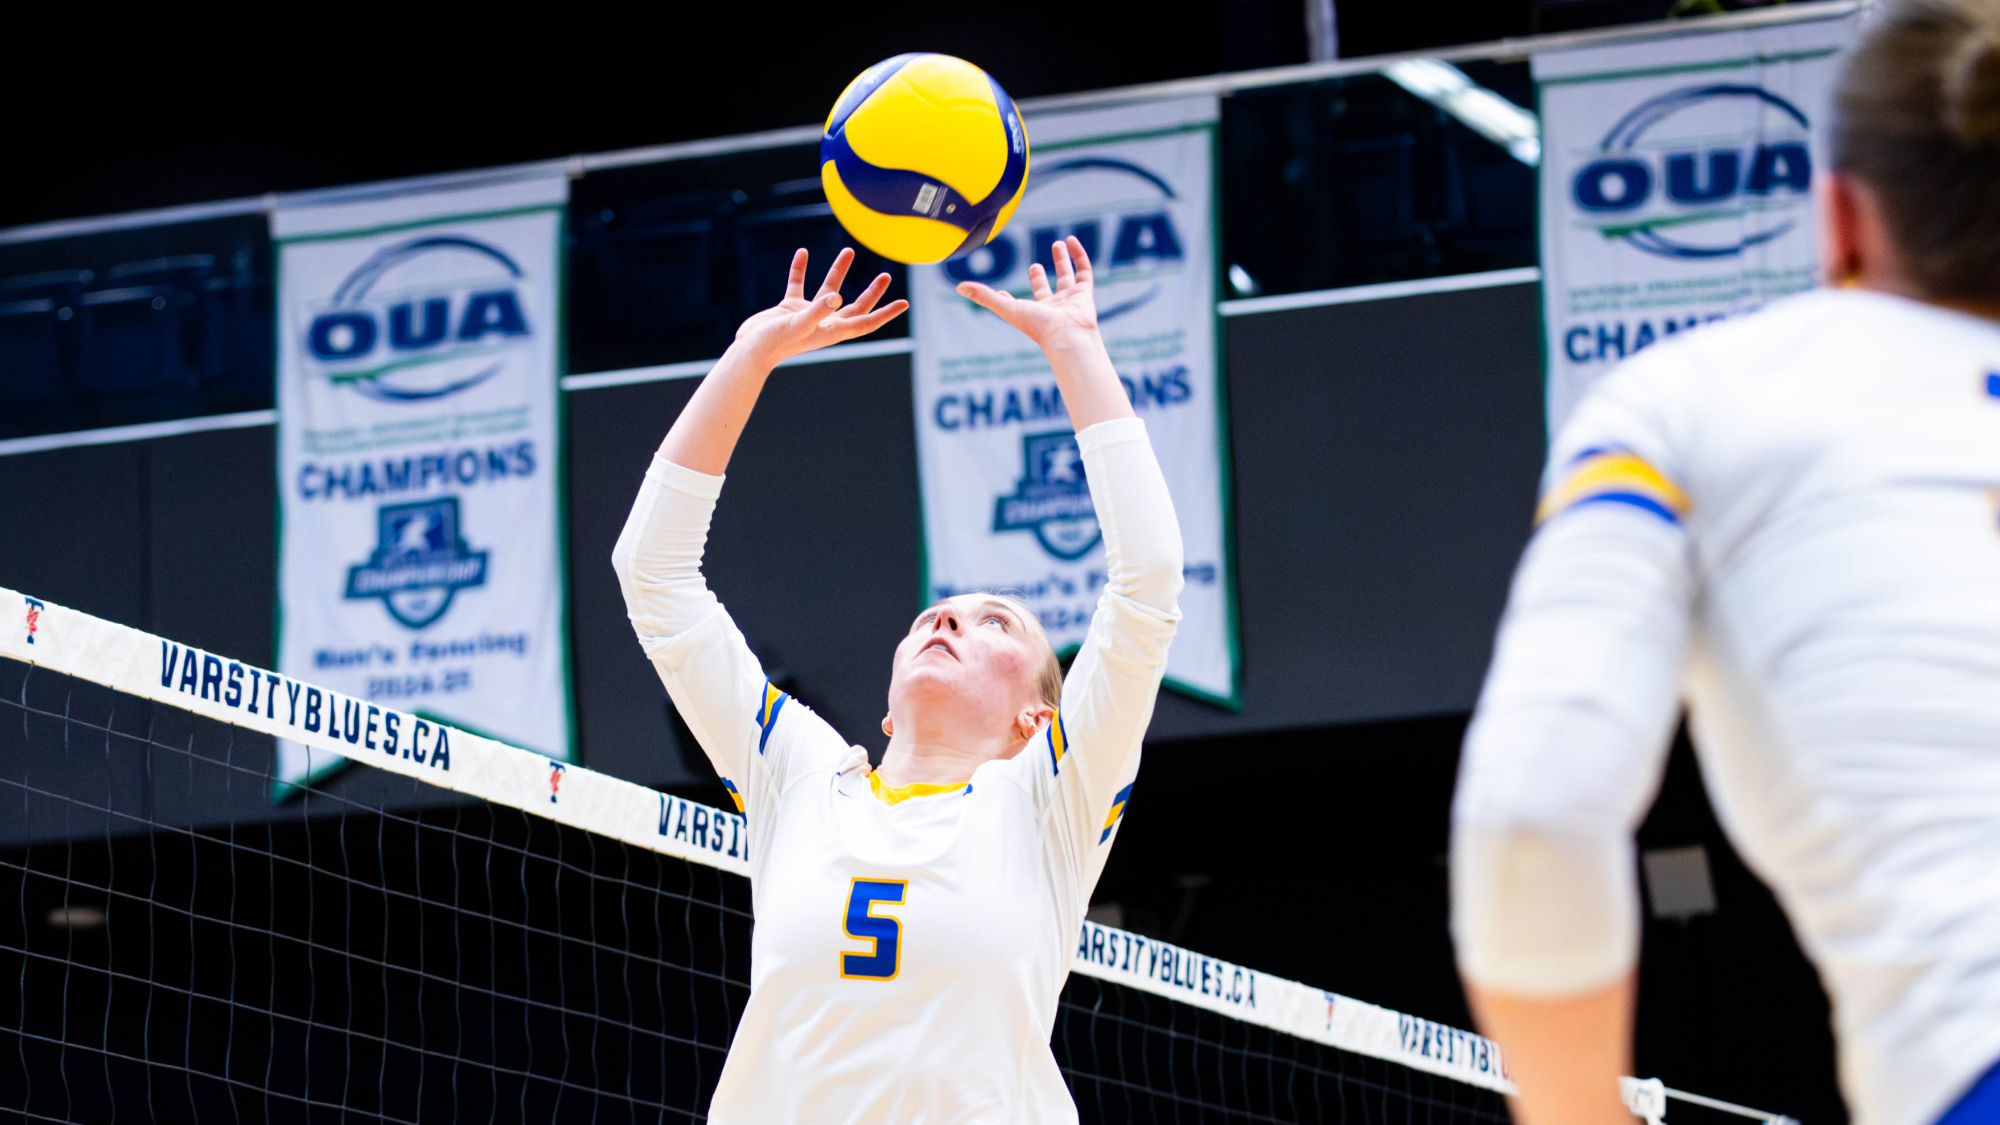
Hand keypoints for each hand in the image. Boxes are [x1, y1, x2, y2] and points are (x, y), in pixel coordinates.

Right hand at [734, 247, 907, 363]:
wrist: (749, 350)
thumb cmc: (775, 342)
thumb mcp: (799, 324)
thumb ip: (817, 310)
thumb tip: (836, 296)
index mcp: (832, 330)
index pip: (866, 322)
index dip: (886, 313)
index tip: (904, 303)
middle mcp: (824, 322)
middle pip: (855, 306)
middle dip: (871, 292)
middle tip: (885, 275)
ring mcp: (807, 314)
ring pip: (828, 289)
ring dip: (839, 271)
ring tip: (848, 251)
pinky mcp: (789, 308)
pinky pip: (798, 284)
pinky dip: (801, 269)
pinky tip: (803, 253)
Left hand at [955, 236, 1099, 350]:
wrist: (1068, 337)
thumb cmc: (1037, 326)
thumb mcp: (1007, 308)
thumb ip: (984, 297)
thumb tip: (958, 287)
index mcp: (1031, 313)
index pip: (1017, 304)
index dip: (1008, 298)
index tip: (1001, 291)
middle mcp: (1050, 307)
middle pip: (1044, 290)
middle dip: (1039, 277)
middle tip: (1034, 265)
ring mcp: (1069, 300)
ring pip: (1067, 278)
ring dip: (1062, 261)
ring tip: (1058, 243)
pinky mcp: (1085, 294)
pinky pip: (1084, 271)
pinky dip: (1078, 255)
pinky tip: (1071, 241)